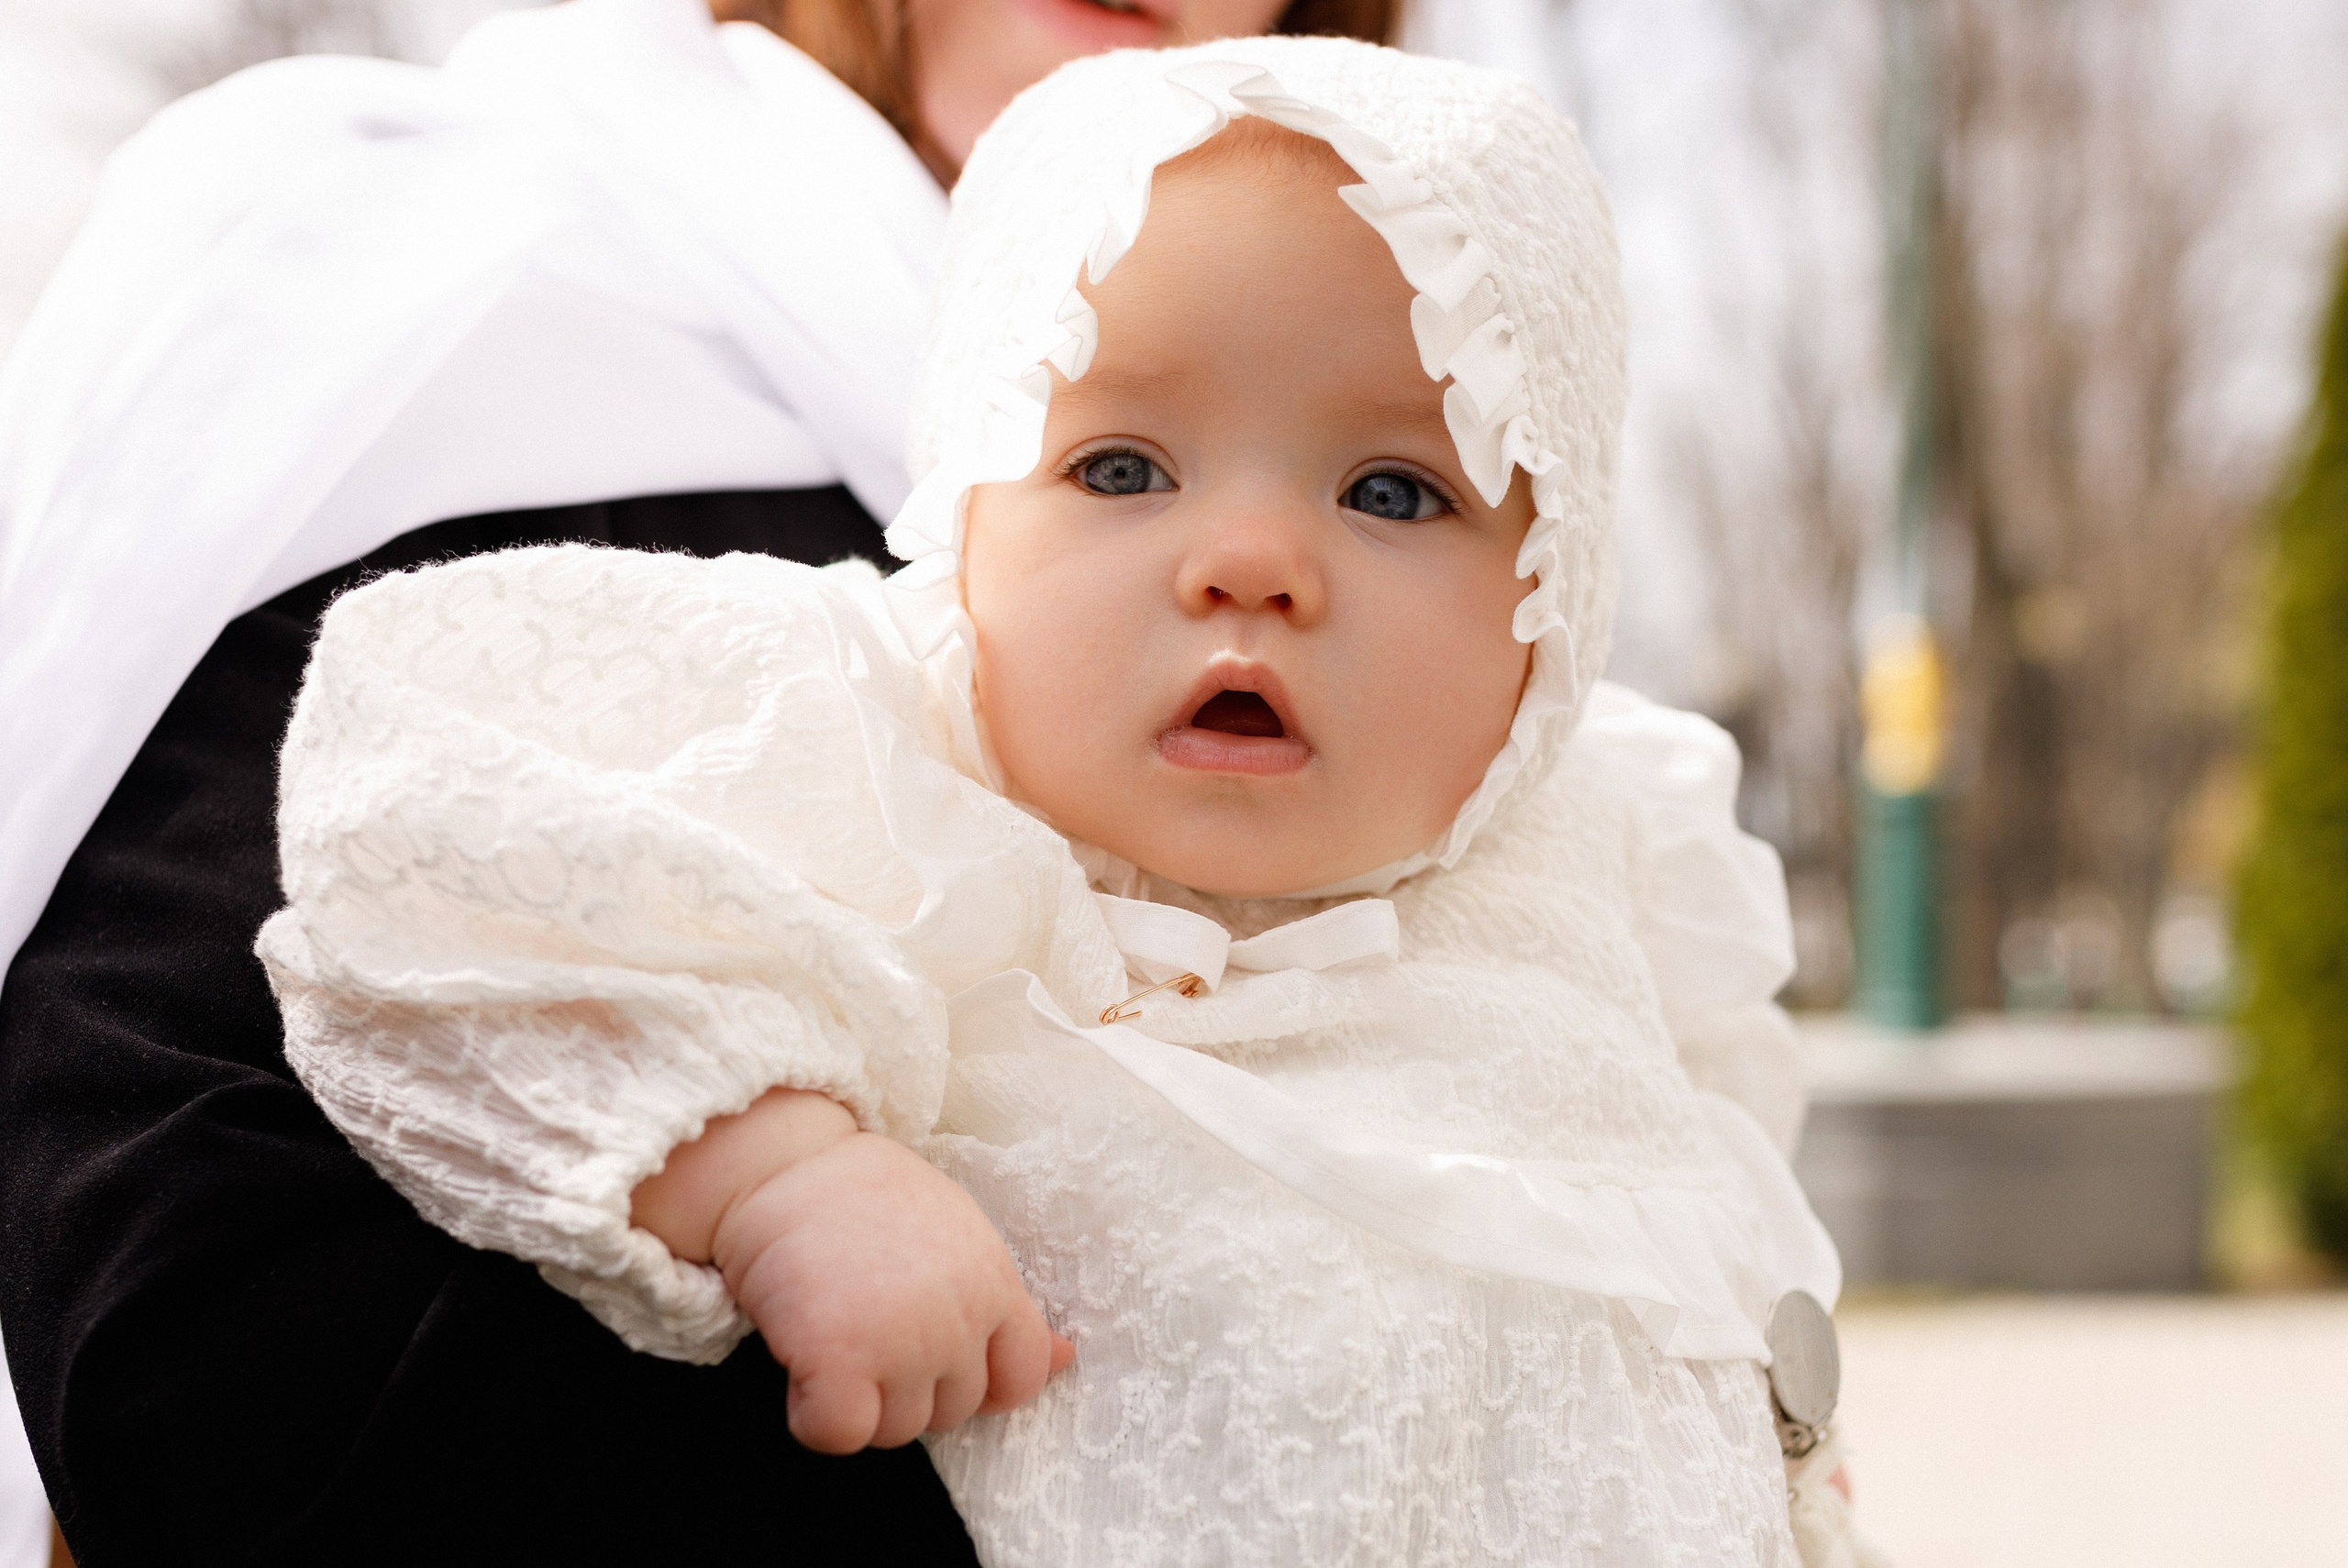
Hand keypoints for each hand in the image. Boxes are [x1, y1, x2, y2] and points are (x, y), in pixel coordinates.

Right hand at [630, 1089, 1072, 1452]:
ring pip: (893, 1431)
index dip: (982, 1385)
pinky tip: (802, 1360)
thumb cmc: (868, 1199)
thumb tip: (1065, 1360)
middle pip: (951, 1413)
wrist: (785, 1164)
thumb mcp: (960, 1239)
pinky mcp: (838, 1357)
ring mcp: (900, 1342)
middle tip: (867, 1321)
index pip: (1021, 1377)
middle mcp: (956, 1319)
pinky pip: (837, 1434)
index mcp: (993, 1283)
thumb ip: (1006, 1307)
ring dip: (859, 1399)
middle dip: (909, 1386)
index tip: (938, 1363)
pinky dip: (811, 1414)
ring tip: (835, 1327)